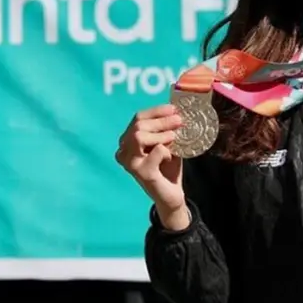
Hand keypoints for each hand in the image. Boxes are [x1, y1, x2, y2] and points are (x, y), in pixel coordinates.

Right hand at [115, 104, 189, 229]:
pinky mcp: (141, 173)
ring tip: (174, 138)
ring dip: (161, 134)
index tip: (174, 108)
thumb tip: (176, 108)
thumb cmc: (167, 167)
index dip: (156, 111)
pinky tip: (169, 157)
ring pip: (140, 136)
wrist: (171, 194)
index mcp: (127, 141)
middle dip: (162, 121)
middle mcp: (123, 151)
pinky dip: (166, 151)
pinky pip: (155, 152)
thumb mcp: (167, 143)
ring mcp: (129, 163)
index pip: (138, 118)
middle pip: (139, 126)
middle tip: (179, 121)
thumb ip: (167, 128)